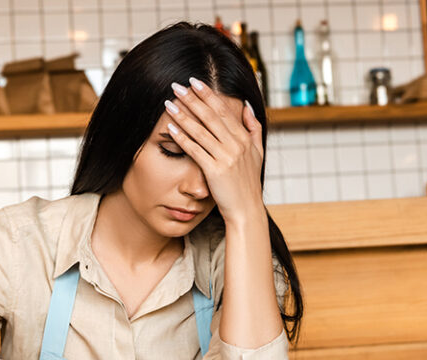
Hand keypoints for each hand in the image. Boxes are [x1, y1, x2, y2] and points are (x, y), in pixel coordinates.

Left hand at [164, 77, 264, 225]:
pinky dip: (182, 137)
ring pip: (201, 130)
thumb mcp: (257, 153)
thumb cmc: (248, 184)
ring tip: (169, 102)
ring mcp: (226, 157)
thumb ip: (253, 128)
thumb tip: (247, 105)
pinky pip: (195, 150)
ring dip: (183, 115)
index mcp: (244, 138)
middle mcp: (236, 145)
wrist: (246, 210)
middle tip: (176, 84)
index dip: (208, 94)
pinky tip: (170, 127)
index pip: (223, 110)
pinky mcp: (214, 171)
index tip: (195, 81)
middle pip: (210, 116)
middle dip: (193, 98)